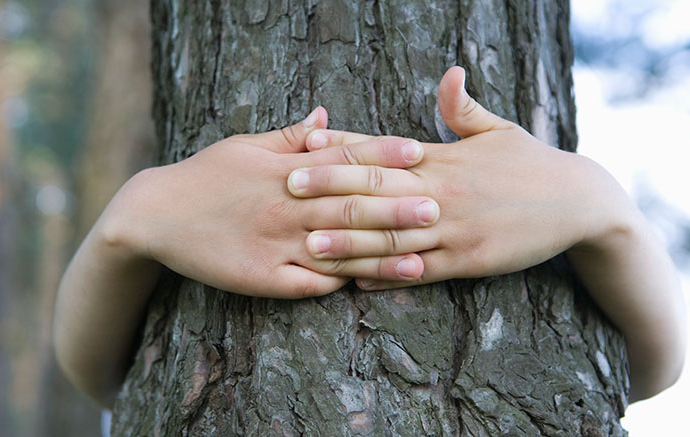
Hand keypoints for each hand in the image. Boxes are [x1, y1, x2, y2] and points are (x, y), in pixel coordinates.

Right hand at [97, 107, 436, 297]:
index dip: (381, 155)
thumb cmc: (204, 176)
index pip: (340, 160)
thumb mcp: (243, 146)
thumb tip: (325, 115)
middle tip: (437, 207)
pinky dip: (336, 284)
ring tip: (419, 260)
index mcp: (283, 171)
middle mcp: (284, 207)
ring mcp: (274, 245)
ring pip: (336, 252)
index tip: (419, 152)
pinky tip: (366, 286)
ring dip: (379, 257)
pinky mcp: (260, 277)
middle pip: (348, 207)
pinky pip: (306, 284)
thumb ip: (288, 136)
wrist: (154, 216)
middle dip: (395, 208)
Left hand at [290, 67, 627, 289]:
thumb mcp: (499, 129)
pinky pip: (419, 271)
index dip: (342, 147)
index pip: (382, 149)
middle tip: (289, 188)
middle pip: (376, 190)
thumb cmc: (532, 164)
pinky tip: (357, 282)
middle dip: (330, 190)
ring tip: (309, 244)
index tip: (306, 143)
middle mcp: (442, 193)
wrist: (580, 204)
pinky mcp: (469, 261)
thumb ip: (463, 108)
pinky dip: (387, 277)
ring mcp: (454, 230)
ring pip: (391, 238)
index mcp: (443, 158)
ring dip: (348, 242)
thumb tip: (449, 72)